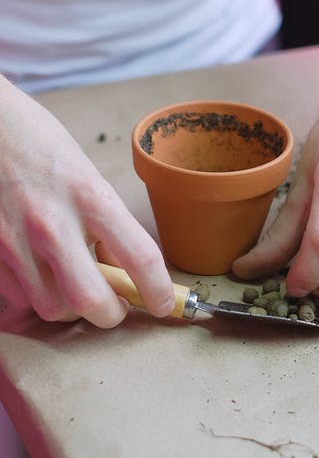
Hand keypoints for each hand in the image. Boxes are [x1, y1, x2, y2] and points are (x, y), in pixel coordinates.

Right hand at [0, 79, 174, 325]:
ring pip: (53, 308)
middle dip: (110, 314)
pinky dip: (36, 295)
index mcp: (90, 195)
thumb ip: (102, 220)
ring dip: (71, 308)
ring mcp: (16, 241)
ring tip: (74, 284)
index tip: (164, 302)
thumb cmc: (38, 143)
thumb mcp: (85, 174)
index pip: (139, 257)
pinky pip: (20, 297)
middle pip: (91, 301)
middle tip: (116, 306)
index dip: (158, 289)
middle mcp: (53, 222)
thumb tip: (116, 264)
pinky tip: (41, 273)